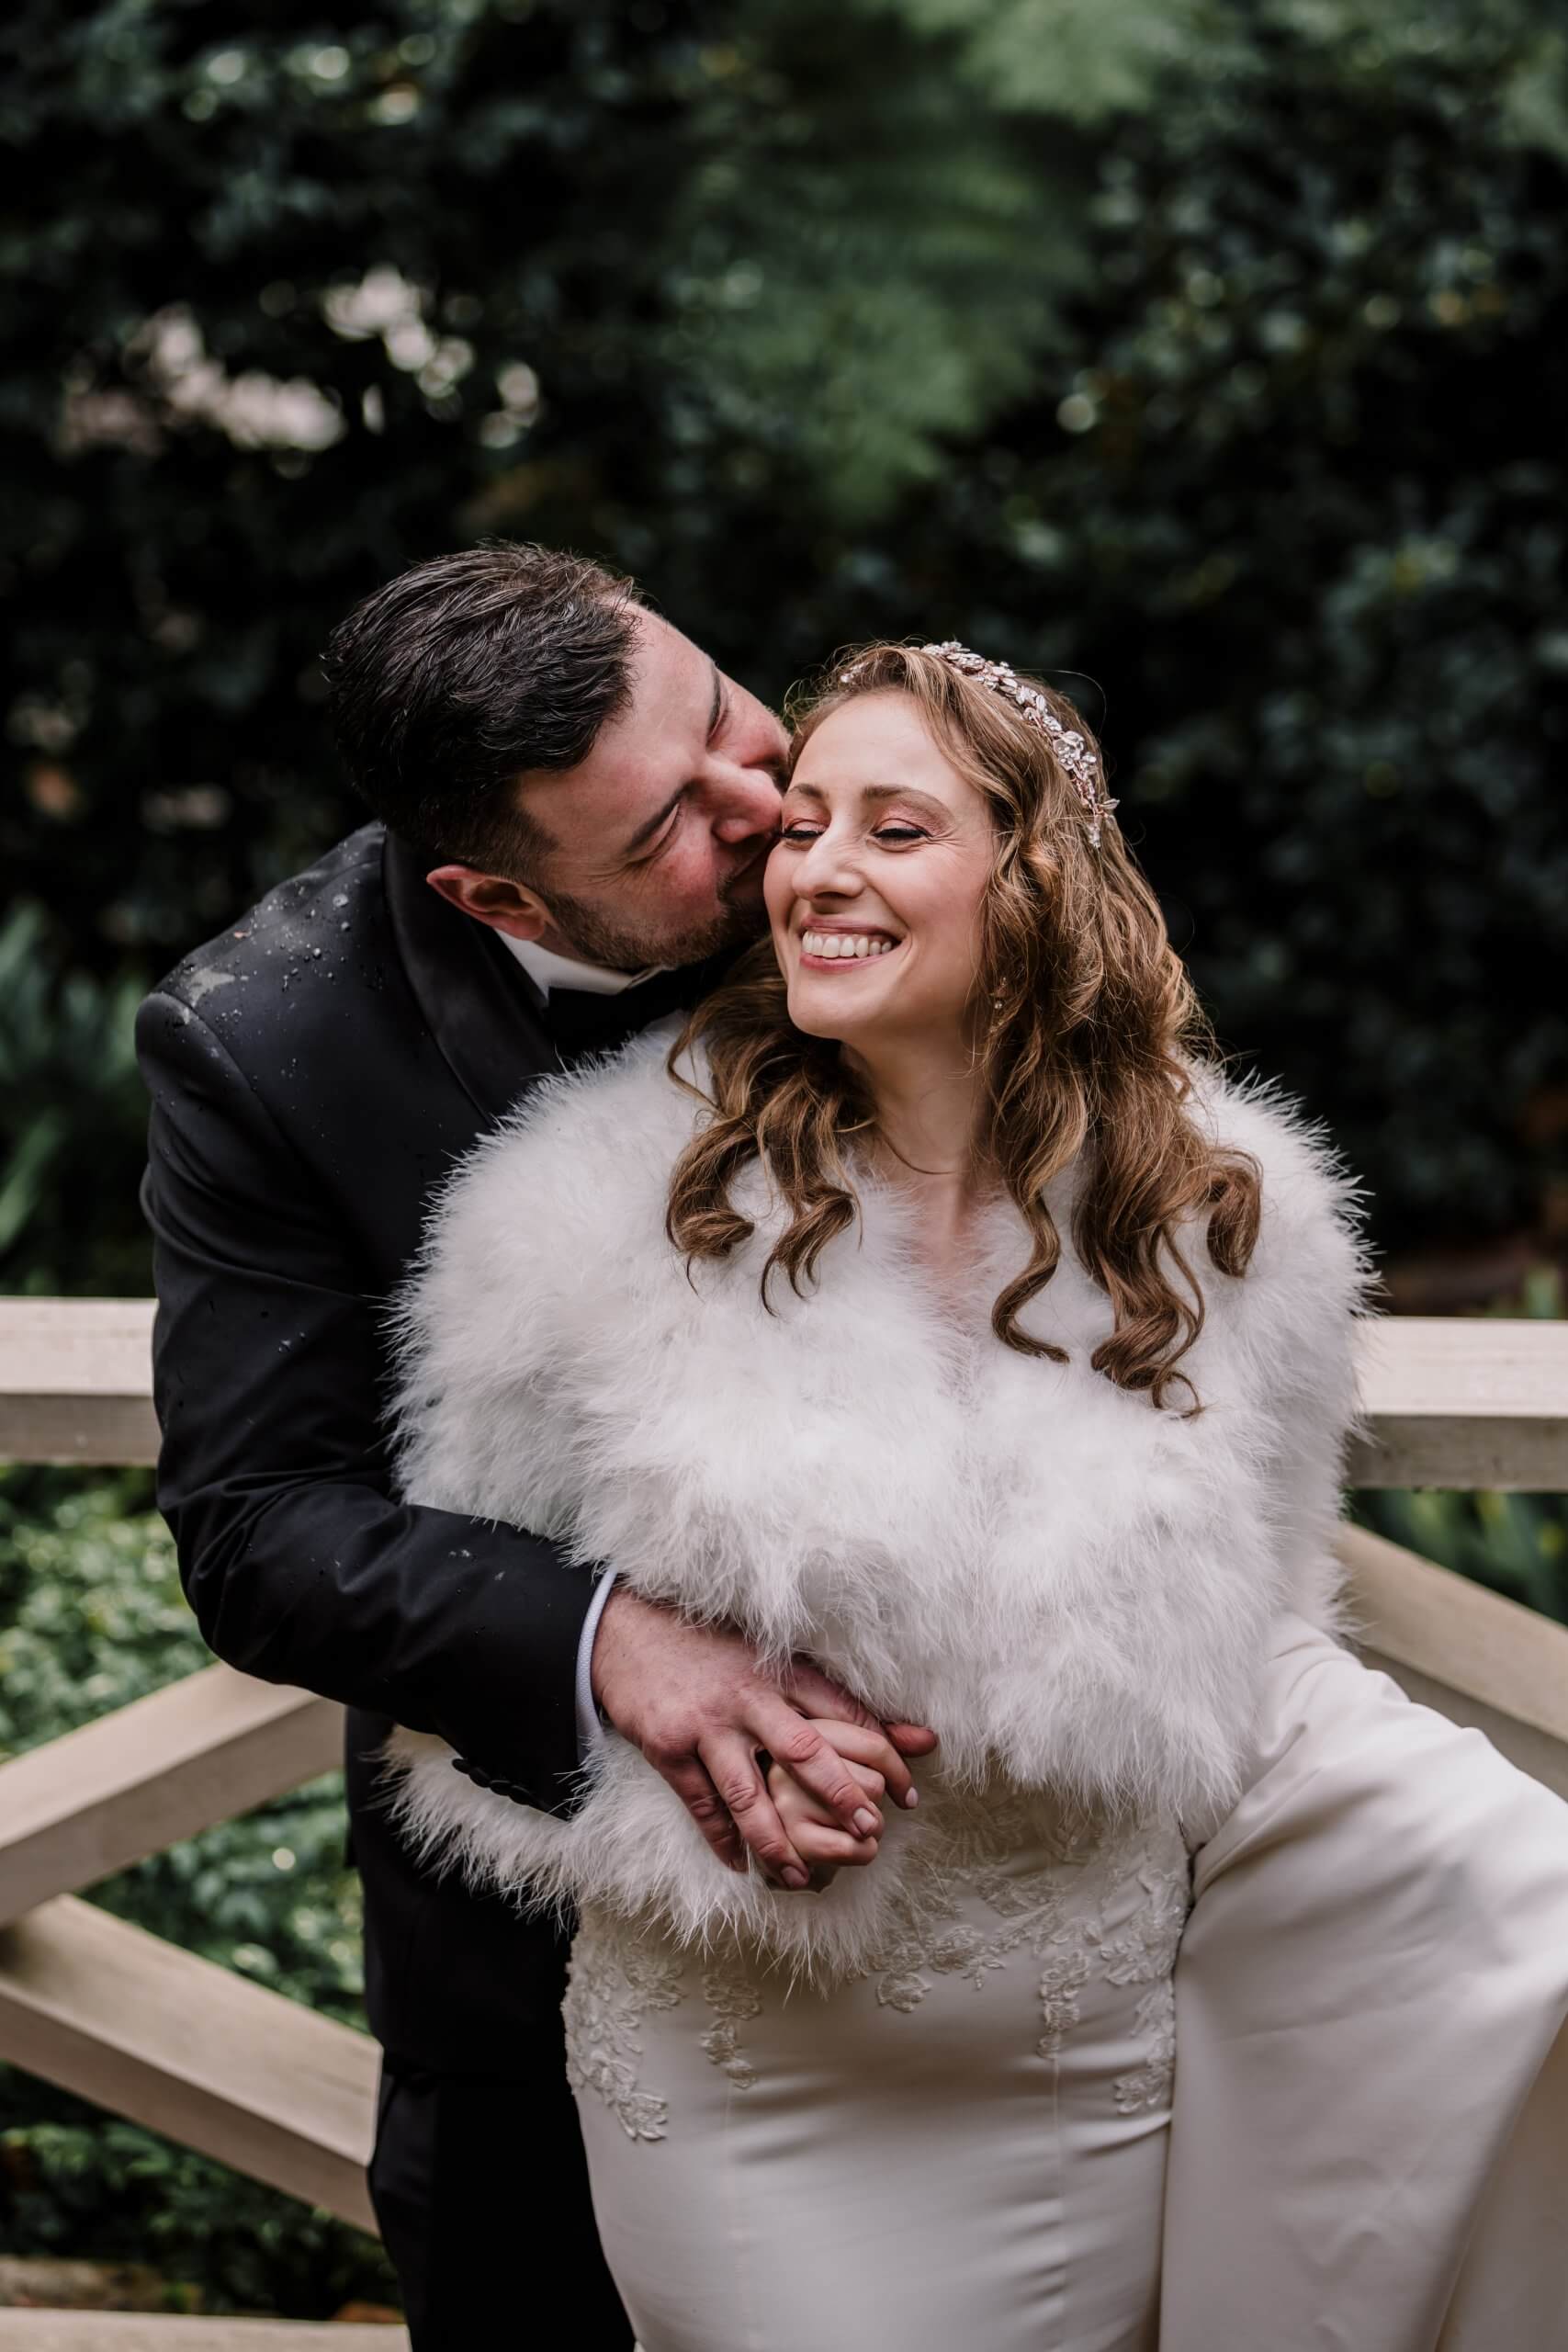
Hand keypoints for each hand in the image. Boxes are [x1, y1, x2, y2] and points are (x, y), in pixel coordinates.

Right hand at [590, 1586, 936, 1888]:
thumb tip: (920, 1735)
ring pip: (749, 1794)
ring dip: (778, 1840)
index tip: (908, 1791)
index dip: (882, 1753)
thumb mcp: (773, 1656)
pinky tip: (740, 1864)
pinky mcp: (668, 1747)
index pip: (843, 1714)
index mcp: (779, 1670)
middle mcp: (746, 1697)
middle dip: (840, 1796)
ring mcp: (706, 1725)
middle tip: (869, 1832)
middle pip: (804, 1752)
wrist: (626, 1631)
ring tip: (802, 1876)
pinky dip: (721, 1839)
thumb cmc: (712, 1647)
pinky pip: (701, 1804)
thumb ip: (834, 1698)